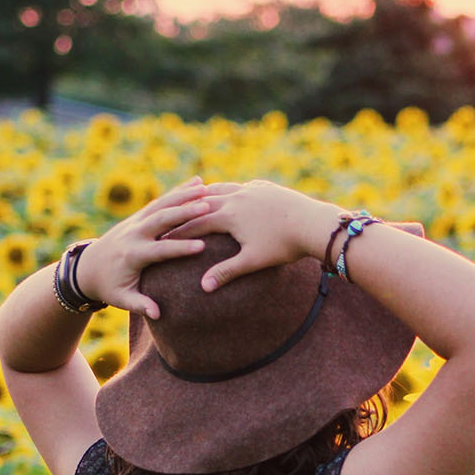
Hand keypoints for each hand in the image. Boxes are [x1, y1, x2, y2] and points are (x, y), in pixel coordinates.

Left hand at [75, 176, 235, 317]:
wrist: (89, 268)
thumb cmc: (109, 287)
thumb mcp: (121, 299)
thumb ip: (139, 305)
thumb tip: (157, 315)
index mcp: (132, 254)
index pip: (159, 250)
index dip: (180, 248)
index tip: (202, 246)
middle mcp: (134, 234)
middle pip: (160, 219)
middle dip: (184, 212)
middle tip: (208, 206)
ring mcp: (136, 221)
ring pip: (161, 204)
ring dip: (184, 195)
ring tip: (207, 188)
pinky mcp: (139, 216)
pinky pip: (160, 201)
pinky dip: (178, 191)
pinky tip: (198, 183)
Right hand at [157, 179, 345, 291]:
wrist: (313, 223)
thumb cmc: (283, 245)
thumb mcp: (253, 261)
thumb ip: (226, 272)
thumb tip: (204, 288)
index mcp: (229, 215)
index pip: (195, 223)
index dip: (177, 231)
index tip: (161, 236)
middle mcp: (236, 197)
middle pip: (203, 203)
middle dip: (186, 211)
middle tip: (170, 215)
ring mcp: (251, 189)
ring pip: (221, 189)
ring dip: (206, 195)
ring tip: (194, 199)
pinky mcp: (265, 187)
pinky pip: (241, 186)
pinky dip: (229, 190)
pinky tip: (229, 193)